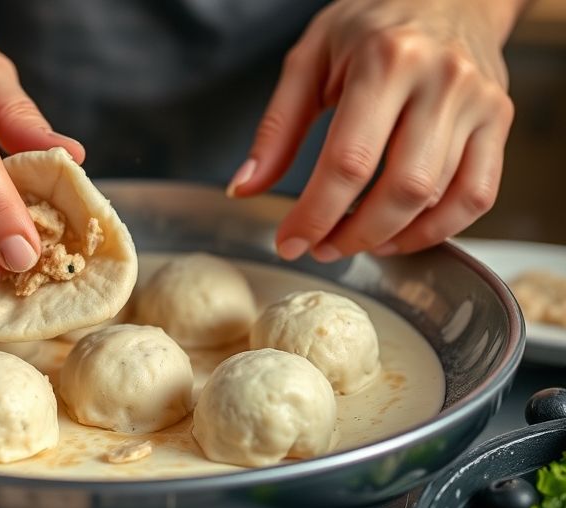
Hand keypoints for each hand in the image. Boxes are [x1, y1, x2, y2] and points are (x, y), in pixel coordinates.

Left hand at [229, 0, 519, 261]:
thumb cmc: (373, 23)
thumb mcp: (310, 57)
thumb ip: (276, 126)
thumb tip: (244, 186)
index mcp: (386, 60)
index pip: (349, 161)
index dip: (316, 214)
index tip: (290, 241)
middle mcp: (440, 80)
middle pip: (401, 189)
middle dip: (354, 234)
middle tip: (322, 248)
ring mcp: (478, 102)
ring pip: (439, 197)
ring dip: (391, 236)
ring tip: (353, 240)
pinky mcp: (500, 120)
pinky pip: (478, 195)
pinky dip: (438, 228)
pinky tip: (401, 233)